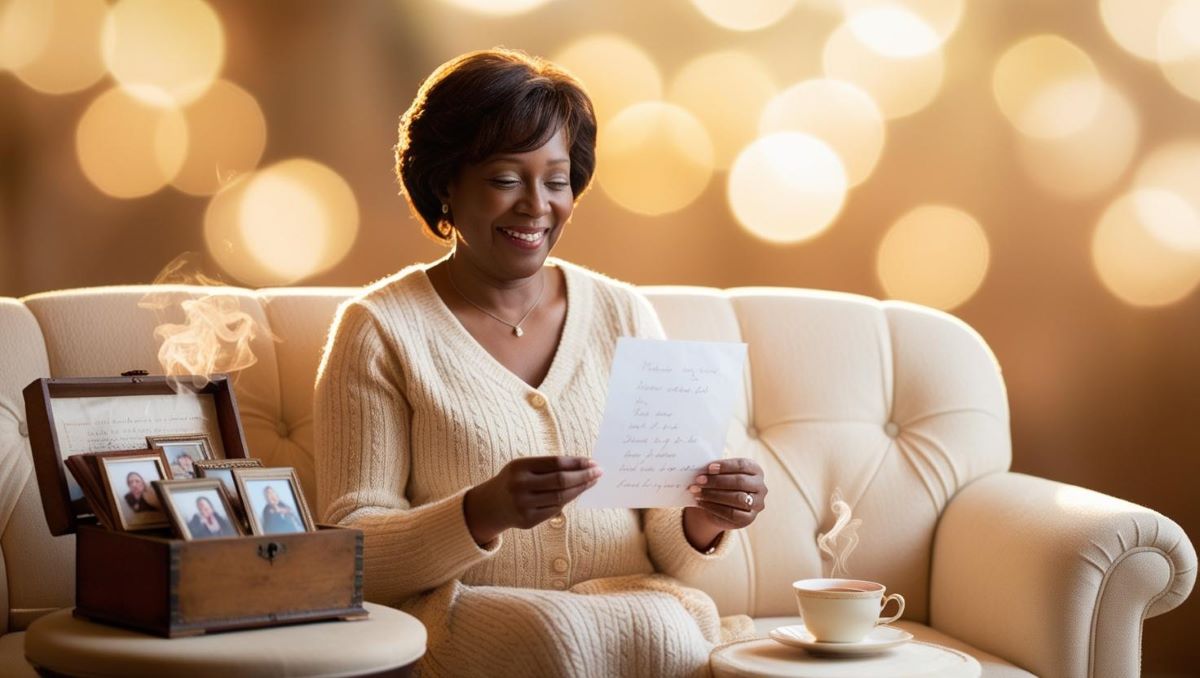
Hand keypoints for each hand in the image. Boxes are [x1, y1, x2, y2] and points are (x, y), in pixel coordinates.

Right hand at [464, 456, 601, 544]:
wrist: (489, 506)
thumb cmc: (514, 480)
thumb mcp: (524, 467)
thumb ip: (548, 466)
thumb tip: (583, 466)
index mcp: (519, 467)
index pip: (556, 462)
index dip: (577, 463)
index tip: (593, 462)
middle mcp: (520, 485)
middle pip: (561, 481)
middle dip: (584, 476)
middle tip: (599, 473)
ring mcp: (523, 505)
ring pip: (561, 498)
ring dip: (580, 489)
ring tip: (591, 483)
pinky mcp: (527, 521)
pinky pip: (555, 510)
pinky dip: (567, 502)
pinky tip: (575, 494)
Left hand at [683, 458, 766, 550]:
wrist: (721, 506)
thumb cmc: (721, 484)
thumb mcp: (721, 474)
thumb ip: (715, 471)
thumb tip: (702, 471)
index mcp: (756, 470)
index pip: (742, 465)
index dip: (726, 466)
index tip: (709, 468)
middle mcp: (760, 487)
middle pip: (740, 482)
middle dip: (717, 481)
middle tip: (699, 480)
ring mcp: (757, 504)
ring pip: (737, 498)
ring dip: (714, 495)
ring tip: (697, 492)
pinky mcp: (749, 518)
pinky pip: (732, 513)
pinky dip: (714, 507)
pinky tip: (701, 503)